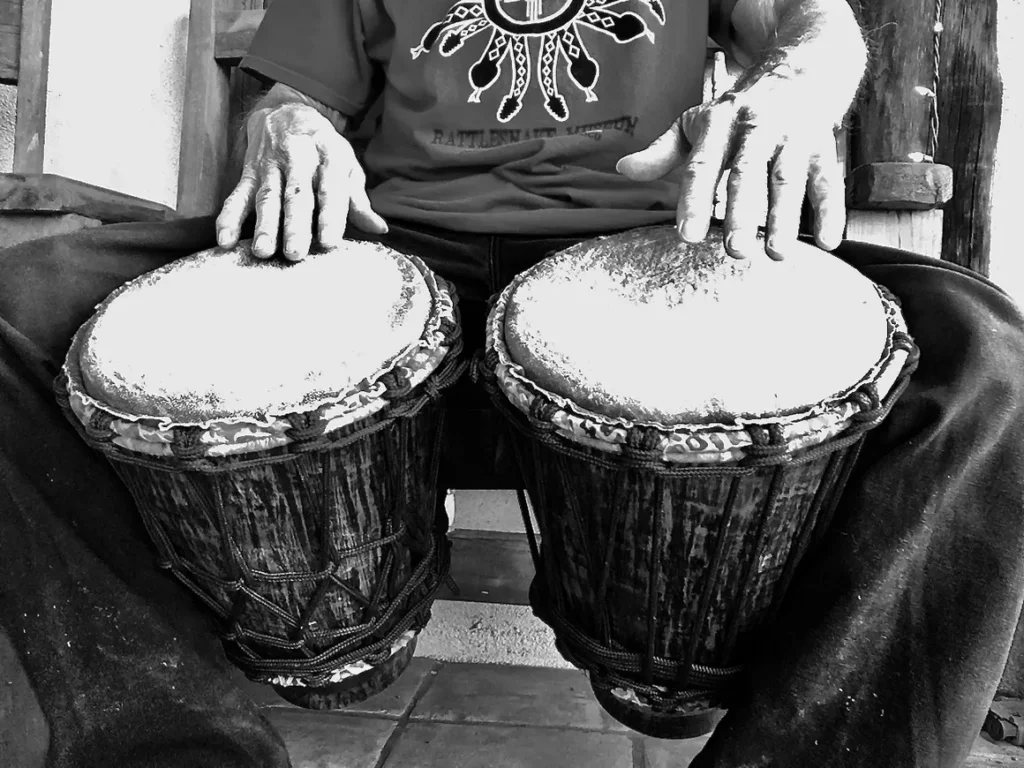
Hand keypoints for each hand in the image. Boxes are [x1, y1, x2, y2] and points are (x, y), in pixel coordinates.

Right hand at [215, 103, 386, 260]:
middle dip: (295, 225)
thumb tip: (380, 229)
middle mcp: (298, 159)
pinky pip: (237, 195)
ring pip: (266, 197)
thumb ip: (359, 199)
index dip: (330, 216)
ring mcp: (270, 166)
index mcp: (328, 157)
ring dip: (263, 225)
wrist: (285, 111)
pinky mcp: (248, 172)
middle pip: (296, 195)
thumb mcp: (346, 165)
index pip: (330, 189)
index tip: (329, 242)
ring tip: (262, 251)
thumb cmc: (323, 148)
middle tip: (295, 253)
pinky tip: (224, 240)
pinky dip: (228, 217)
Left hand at [616, 85, 844, 259]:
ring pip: (787, 180)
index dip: (694, 201)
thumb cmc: (740, 108)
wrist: (802, 65)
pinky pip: (826, 181)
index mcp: (719, 126)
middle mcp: (755, 130)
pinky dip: (830, 211)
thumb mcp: (698, 122)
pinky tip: (828, 241)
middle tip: (735, 250)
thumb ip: (663, 151)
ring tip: (776, 253)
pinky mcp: (822, 148)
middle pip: (747, 174)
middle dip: (741, 212)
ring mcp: (791, 138)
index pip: (703, 166)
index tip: (688, 235)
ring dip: (783, 218)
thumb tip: (624, 170)